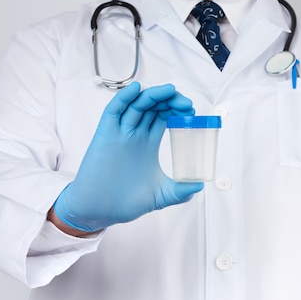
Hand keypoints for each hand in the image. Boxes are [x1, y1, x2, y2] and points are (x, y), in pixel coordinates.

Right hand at [53, 82, 203, 231]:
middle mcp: (134, 134)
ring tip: (170, 91)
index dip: (176, 108)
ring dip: (153, 94)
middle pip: (152, 106)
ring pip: (136, 104)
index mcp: (148, 143)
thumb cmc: (125, 202)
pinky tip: (137, 89)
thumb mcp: (161, 195)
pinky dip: (124, 97)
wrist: (100, 210)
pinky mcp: (105, 135)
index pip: (163, 116)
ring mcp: (120, 133)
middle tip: (185, 104)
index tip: (190, 110)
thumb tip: (200, 185)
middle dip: (169, 99)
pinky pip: (114, 111)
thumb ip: (180, 191)